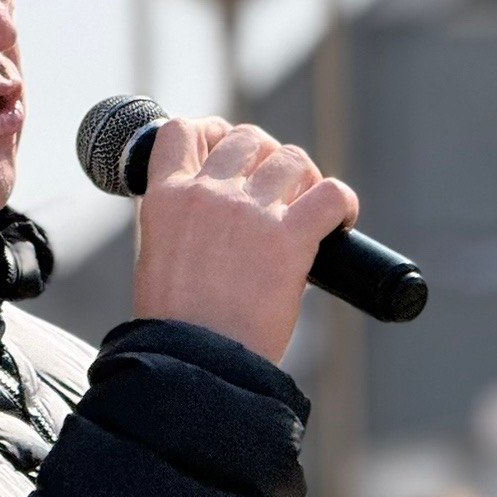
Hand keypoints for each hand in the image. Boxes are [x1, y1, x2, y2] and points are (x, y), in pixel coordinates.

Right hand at [129, 117, 357, 362]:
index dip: (210, 132)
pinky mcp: (289, 238)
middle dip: (265, 155)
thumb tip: (214, 221)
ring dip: (303, 177)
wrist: (192, 365)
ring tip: (305, 207)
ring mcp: (249, 212)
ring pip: (291, 159)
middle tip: (276, 188)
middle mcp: (207, 194)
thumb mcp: (155, 259)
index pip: (183, 131)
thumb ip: (179, 225)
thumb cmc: (174, 328)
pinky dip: (341, 202)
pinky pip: (330, 194)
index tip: (224, 148)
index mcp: (166, 198)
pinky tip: (340, 221)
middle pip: (247, 138)